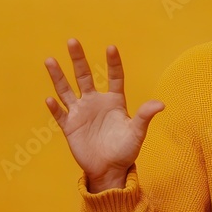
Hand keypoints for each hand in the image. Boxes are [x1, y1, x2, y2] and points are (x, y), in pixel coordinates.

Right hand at [44, 39, 164, 191]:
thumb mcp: (137, 133)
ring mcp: (81, 113)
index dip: (112, 63)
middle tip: (72, 41)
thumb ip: (145, 116)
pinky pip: (60, 115)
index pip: (113, 77)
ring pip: (66, 90)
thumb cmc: (125, 150)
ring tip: (50, 60)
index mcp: (113, 101)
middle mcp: (95, 102)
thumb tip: (161, 104)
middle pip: (84, 76)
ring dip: (58, 76)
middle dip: (78, 59)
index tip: (111, 48)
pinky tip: (50, 99)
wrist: (109, 170)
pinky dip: (55, 108)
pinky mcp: (70, 127)